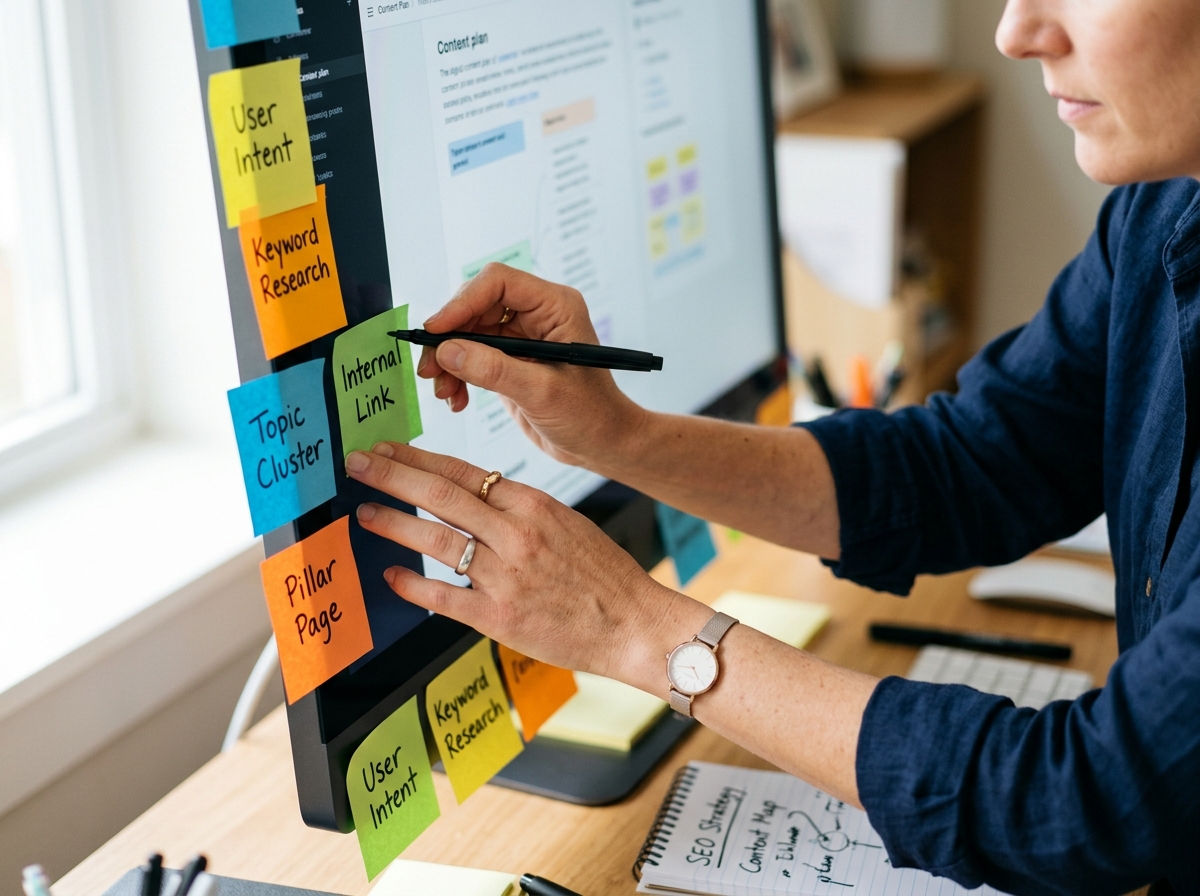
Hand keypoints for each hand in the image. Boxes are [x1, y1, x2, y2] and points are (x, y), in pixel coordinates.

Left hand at [345, 441, 710, 687]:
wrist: (634, 625)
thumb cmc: (603, 575)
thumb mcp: (567, 523)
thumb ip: (520, 510)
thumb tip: (474, 495)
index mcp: (534, 506)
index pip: (464, 472)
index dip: (419, 458)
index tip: (388, 448)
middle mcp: (516, 535)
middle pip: (442, 496)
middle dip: (393, 476)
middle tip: (358, 464)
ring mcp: (505, 577)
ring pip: (436, 541)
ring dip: (394, 523)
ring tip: (364, 512)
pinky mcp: (500, 617)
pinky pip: (444, 596)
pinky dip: (413, 584)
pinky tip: (391, 575)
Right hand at [417, 263, 644, 467]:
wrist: (603, 444)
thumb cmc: (591, 415)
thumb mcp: (542, 393)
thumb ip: (494, 370)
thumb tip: (448, 351)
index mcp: (555, 306)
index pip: (497, 283)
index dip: (462, 302)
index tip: (435, 331)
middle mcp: (536, 314)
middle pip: (475, 305)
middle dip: (448, 336)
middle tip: (428, 368)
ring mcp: (521, 336)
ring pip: (467, 332)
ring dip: (448, 360)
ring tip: (442, 391)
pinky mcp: (508, 359)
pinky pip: (470, 356)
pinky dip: (456, 375)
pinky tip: (456, 399)